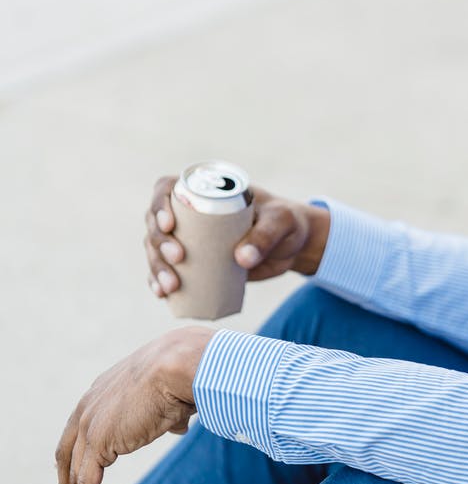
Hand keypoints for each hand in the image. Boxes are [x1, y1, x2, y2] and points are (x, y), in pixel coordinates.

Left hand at [56, 327, 213, 483]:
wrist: (177, 366)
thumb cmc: (180, 373)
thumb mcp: (168, 392)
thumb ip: (166, 413)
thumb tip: (178, 427)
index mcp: (101, 391)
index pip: (79, 427)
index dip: (78, 450)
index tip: (79, 468)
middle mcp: (88, 406)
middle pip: (66, 451)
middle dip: (66, 476)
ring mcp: (89, 425)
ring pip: (76, 469)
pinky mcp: (99, 443)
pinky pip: (87, 480)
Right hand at [144, 177, 329, 296]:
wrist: (294, 245)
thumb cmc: (287, 222)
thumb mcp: (281, 222)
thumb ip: (266, 236)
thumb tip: (242, 259)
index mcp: (205, 191)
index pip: (168, 189)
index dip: (160, 205)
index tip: (169, 225)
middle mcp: (190, 213)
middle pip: (157, 223)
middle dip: (159, 243)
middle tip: (178, 259)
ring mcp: (189, 239)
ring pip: (157, 249)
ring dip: (157, 267)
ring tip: (170, 287)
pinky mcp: (195, 262)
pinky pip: (168, 271)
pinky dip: (160, 282)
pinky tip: (161, 294)